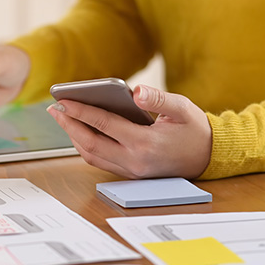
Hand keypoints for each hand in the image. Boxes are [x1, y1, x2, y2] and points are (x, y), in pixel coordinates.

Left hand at [46, 84, 211, 178]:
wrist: (209, 157)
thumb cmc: (195, 129)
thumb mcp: (182, 108)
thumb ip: (158, 99)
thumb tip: (135, 91)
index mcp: (145, 143)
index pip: (104, 125)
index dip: (80, 111)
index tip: (63, 100)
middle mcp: (134, 161)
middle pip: (90, 143)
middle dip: (69, 125)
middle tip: (55, 108)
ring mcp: (131, 170)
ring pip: (92, 155)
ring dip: (74, 137)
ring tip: (63, 117)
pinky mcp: (130, 173)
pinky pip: (100, 161)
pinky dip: (85, 146)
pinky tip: (79, 130)